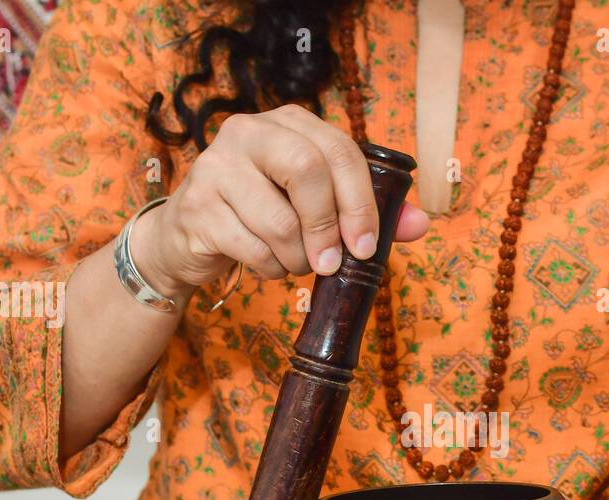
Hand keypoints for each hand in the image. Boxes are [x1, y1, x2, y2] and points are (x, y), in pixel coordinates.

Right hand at [131, 104, 429, 297]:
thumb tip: (419, 224)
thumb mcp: (315, 206)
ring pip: (278, 220)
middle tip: (331, 263)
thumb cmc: (263, 215)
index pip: (339, 150)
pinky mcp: (197, 206)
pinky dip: (269, 268)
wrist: (189, 235)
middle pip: (307, 170)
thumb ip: (365, 211)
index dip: (360, 202)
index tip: (366, 246)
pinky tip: (265, 263)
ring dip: (296, 257)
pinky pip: (251, 247)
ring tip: (293, 262)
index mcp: (288, 123)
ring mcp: (217, 166)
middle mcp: (249, 132)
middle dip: (327, 227)